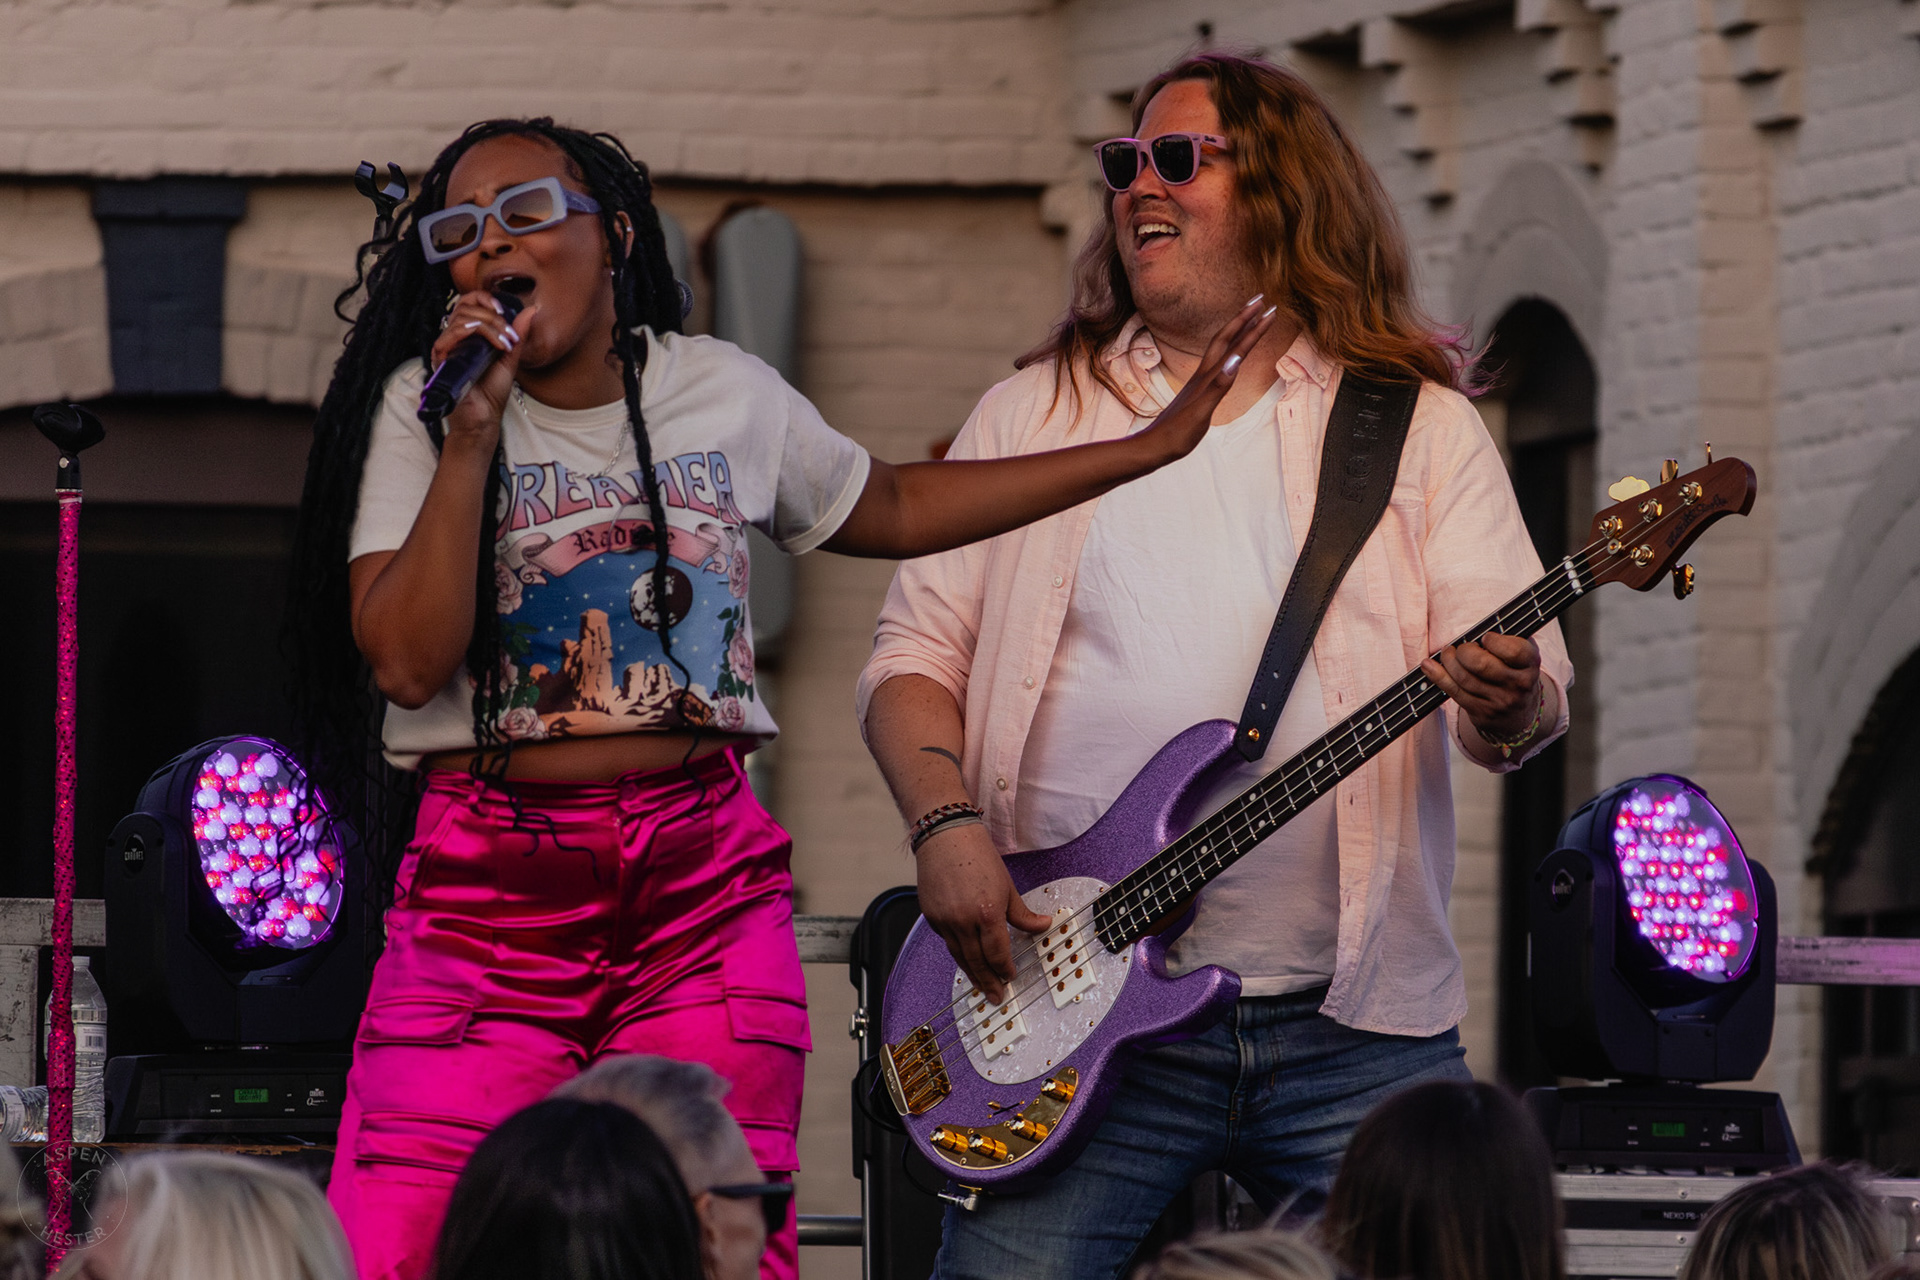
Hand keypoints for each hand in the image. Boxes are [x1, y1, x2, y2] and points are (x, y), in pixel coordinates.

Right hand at [428, 291, 539, 452]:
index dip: (485, 298)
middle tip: (509, 334)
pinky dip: (477, 334)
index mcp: (468, 334)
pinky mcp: (441, 357)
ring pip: (462, 317)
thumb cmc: (493, 391)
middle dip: (493, 316)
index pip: (468, 301)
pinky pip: (452, 333)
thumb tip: (531, 311)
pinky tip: (494, 346)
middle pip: (465, 305)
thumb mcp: (510, 358)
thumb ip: (518, 334)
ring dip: (489, 326)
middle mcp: (455, 337)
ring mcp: (447, 346)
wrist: (485, 416)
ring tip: (505, 344)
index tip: (505, 311)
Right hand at [914, 822, 1051, 1002]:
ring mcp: (944, 920)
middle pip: (976, 962)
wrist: (945, 836)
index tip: (1009, 977)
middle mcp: (964, 921)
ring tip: (980, 986)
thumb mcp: (1007, 886)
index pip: (997, 953)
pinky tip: (965, 958)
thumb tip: (1043, 926)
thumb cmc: (977, 856)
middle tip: (995, 997)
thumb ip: (1022, 913)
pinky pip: (947, 941)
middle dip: (988, 982)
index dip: (1004, 969)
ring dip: (971, 973)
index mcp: (987, 913)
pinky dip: (957, 952)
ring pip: (959, 956)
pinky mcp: (931, 917)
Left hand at [1135, 295, 1279, 462]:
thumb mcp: (1201, 413)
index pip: (1235, 346)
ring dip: (1237, 331)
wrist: (1154, 446)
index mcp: (1208, 377)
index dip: (1253, 328)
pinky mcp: (1198, 390)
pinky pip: (1218, 363)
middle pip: (1226, 338)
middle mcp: (1204, 375)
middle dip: (1245, 318)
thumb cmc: (1177, 434)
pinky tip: (1231, 354)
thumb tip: (1236, 361)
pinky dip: (1229, 352)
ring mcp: (1200, 381)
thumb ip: (1218, 387)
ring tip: (1250, 318)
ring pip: (1221, 348)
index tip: (1270, 309)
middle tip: (1262, 301)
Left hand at [1421, 631, 1541, 740]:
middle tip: (1463, 648)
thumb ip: (1508, 640)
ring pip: (1464, 678)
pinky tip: (1428, 665)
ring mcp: (1499, 701)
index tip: (1485, 638)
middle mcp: (1517, 685)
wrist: (1518, 715)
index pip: (1514, 651)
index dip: (1494, 642)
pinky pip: (1454, 691)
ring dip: (1448, 661)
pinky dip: (1437, 676)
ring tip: (1447, 653)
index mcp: (1530, 665)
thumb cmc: (1515, 673)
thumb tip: (1477, 631)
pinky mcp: (1480, 712)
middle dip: (1465, 652)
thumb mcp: (1522, 656)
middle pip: (1482, 665)